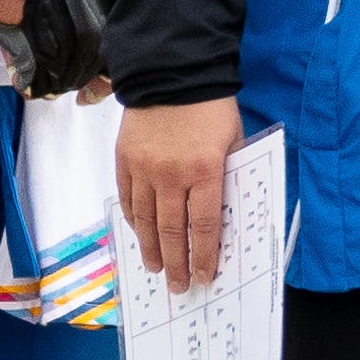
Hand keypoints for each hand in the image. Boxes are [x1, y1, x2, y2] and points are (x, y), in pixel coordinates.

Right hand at [119, 98, 237, 290]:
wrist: (172, 72)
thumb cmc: (211, 108)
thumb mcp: (234, 140)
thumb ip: (229, 176)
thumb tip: (225, 215)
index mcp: (205, 170)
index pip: (204, 226)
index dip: (204, 256)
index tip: (204, 276)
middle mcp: (172, 174)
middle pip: (172, 231)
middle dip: (177, 263)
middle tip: (179, 286)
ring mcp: (144, 168)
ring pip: (146, 221)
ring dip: (152, 249)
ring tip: (156, 269)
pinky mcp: (125, 160)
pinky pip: (128, 199)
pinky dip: (135, 222)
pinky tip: (141, 236)